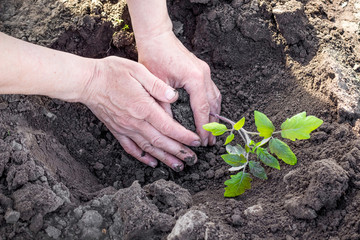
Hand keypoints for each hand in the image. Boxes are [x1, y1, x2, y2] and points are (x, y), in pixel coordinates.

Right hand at [80, 56, 200, 170]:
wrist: (86, 82)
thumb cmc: (112, 73)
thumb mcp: (137, 70)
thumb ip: (157, 85)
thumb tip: (174, 96)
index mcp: (143, 107)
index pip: (169, 127)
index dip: (184, 137)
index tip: (196, 142)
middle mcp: (135, 122)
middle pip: (161, 142)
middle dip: (179, 152)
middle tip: (193, 159)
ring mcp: (125, 128)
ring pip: (149, 148)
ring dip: (164, 158)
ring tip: (178, 166)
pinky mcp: (117, 130)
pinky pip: (131, 148)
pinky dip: (142, 157)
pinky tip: (151, 162)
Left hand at [136, 31, 221, 145]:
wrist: (156, 36)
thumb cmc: (154, 57)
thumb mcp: (155, 84)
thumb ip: (163, 105)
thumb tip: (168, 126)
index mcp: (195, 79)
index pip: (202, 109)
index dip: (204, 127)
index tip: (204, 141)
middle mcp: (204, 75)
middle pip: (213, 105)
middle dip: (212, 124)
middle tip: (211, 141)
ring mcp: (205, 71)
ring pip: (215, 97)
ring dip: (214, 114)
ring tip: (212, 130)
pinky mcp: (202, 69)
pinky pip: (212, 90)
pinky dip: (212, 104)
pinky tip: (209, 112)